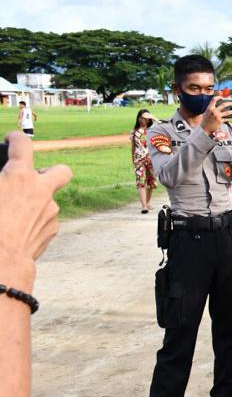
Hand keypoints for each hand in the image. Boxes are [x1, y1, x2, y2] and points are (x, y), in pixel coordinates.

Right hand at [0, 132, 72, 284]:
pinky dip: (37, 220)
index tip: (12, 139)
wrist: (1, 259)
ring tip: (16, 212)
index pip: (23, 144)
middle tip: (34, 177)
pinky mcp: (54, 228)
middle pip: (61, 170)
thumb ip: (1, 181)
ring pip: (50, 199)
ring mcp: (51, 209)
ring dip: (38, 201)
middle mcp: (41, 189)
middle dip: (50, 171)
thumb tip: (3, 182)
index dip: (17, 138)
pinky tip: (20, 228)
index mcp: (19, 175)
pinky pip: (47, 218)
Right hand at [200, 97, 228, 134]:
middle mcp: (214, 111)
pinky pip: (226, 118)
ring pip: (228, 112)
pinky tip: (229, 118)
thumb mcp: (206, 113)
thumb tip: (220, 107)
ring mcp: (217, 116)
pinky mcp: (220, 121)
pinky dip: (228, 118)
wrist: (204, 129)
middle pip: (224, 105)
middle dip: (229, 103)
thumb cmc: (205, 120)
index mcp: (209, 108)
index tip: (222, 98)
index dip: (219, 97)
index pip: (214, 99)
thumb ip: (212, 109)